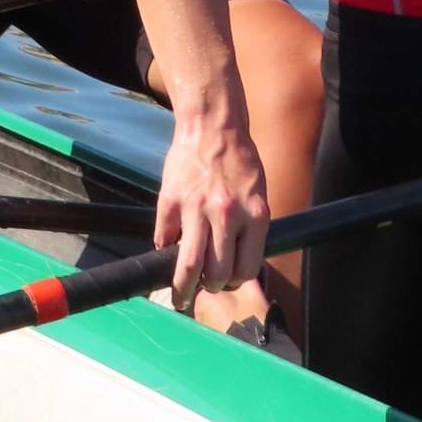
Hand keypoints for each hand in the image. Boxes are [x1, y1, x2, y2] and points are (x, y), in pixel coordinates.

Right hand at [152, 114, 270, 310]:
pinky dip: (164, 249)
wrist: (213, 126)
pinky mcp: (170, 201)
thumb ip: (250, 228)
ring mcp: (196, 208)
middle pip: (217, 274)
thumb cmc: (238, 162)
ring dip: (183, 288)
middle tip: (204, 288)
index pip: (246, 269)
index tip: (227, 281)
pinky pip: (163, 240)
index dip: (235, 280)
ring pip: (188, 266)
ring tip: (180, 295)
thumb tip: (236, 264)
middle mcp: (227, 214)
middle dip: (210, 288)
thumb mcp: (257, 195)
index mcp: (254, 215)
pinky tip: (168, 248)